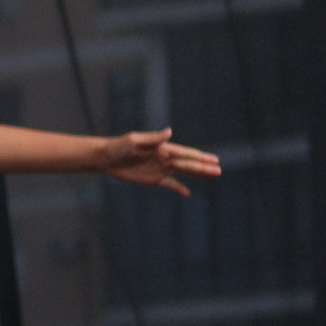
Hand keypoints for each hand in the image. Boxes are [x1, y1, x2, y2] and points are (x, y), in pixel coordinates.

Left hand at [98, 129, 220, 195]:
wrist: (106, 157)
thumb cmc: (119, 146)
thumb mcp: (134, 141)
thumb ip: (152, 139)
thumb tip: (169, 132)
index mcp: (162, 148)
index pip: (185, 153)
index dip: (200, 157)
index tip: (214, 160)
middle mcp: (164, 158)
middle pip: (188, 164)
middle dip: (203, 167)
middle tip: (219, 170)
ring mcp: (160, 169)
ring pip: (183, 173)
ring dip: (197, 175)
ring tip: (213, 176)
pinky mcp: (152, 179)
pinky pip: (169, 184)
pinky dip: (178, 188)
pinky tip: (188, 193)